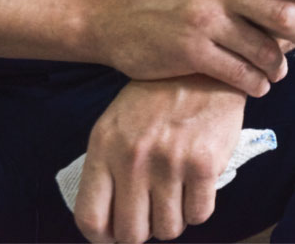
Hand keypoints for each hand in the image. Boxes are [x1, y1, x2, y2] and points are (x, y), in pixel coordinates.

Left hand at [74, 76, 245, 243]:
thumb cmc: (156, 100)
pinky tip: (196, 187)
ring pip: (168, 229)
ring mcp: (169, 163)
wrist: (202, 68)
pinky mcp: (203, 164)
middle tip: (152, 217)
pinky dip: (198, 209)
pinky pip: (199, 214)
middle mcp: (133, 159)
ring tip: (176, 196)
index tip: (115, 236)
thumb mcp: (116, 126)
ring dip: (173, 220)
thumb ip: (107, 170)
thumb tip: (109, 222)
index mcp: (104, 148)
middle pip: (131, 233)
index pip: (90, 218)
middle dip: (143, 232)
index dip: (103, 239)